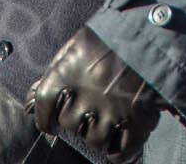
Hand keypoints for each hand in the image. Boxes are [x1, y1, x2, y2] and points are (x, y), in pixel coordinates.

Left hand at [26, 26, 163, 161]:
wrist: (153, 34)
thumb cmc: (112, 35)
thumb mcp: (77, 44)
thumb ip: (55, 69)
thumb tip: (31, 97)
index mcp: (64, 76)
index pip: (42, 106)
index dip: (44, 117)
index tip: (48, 123)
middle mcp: (82, 99)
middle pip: (69, 124)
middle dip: (75, 120)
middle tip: (88, 110)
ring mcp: (108, 114)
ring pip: (94, 139)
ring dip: (97, 134)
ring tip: (106, 122)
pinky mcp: (134, 123)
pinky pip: (121, 150)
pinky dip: (119, 152)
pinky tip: (120, 143)